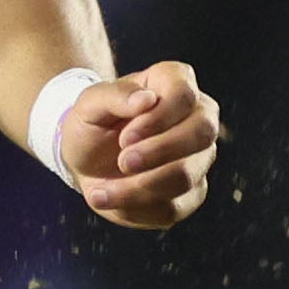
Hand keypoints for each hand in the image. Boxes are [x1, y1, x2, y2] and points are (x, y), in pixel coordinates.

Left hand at [55, 61, 219, 229]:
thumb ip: (114, 95)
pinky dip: (135, 206)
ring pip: (186, 176)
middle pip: (201, 133)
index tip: (124, 137)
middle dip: (159, 153)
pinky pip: (173, 207)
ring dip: (139, 187)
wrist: (87, 160)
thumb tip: (146, 99)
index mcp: (176, 82)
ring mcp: (200, 156)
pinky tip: (109, 199)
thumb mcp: (89, 104)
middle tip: (122, 162)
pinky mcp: (192, 192)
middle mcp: (198, 116)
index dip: (157, 119)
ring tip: (99, 190)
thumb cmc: (93, 123)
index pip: (184, 96)